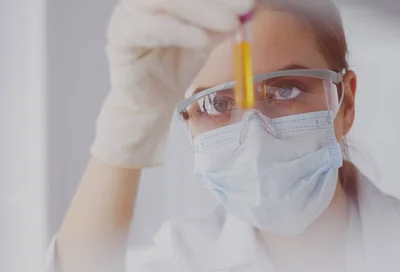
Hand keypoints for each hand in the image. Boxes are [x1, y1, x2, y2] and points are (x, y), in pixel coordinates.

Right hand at [92, 0, 252, 167]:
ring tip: (229, 24)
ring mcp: (126, 16)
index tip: (248, 1)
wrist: (152, 103)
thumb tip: (247, 7)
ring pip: (160, 1)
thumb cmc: (174, 66)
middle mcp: (141, 1)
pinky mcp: (119, 39)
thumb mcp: (205, 39)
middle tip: (244, 7)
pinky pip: (145, 28)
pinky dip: (177, 31)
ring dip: (199, 10)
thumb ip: (221, 23)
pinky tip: (201, 39)